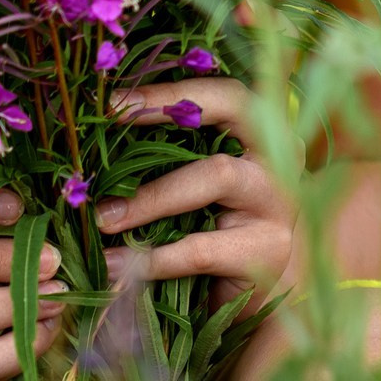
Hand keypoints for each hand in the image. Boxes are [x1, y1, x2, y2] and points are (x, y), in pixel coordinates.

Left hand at [95, 80, 295, 311]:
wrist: (257, 289)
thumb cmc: (216, 222)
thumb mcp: (198, 180)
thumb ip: (171, 153)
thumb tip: (100, 132)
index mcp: (262, 129)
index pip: (224, 92)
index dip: (172, 90)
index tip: (114, 101)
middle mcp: (280, 154)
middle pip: (234, 110)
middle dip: (166, 109)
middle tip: (110, 124)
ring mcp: (279, 202)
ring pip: (216, 175)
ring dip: (150, 197)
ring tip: (102, 218)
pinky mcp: (266, 251)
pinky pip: (200, 248)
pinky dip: (152, 258)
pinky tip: (116, 266)